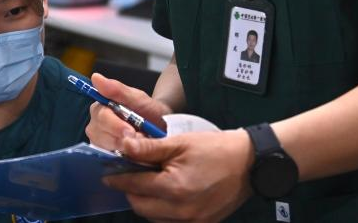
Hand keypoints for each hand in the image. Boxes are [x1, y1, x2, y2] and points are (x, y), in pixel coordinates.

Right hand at [85, 73, 170, 151]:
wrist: (161, 127)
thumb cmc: (149, 110)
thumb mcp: (138, 98)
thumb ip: (117, 90)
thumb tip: (96, 77)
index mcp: (100, 107)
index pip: (101, 117)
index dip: (115, 125)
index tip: (130, 131)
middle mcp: (96, 125)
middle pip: (100, 134)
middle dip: (120, 139)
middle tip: (139, 140)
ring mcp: (100, 142)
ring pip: (104, 148)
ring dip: (123, 149)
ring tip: (140, 145)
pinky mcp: (106, 157)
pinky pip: (110, 160)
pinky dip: (124, 158)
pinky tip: (135, 155)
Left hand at [106, 128, 254, 222]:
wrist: (250, 163)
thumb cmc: (216, 149)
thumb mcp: (181, 143)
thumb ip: (149, 148)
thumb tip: (123, 147)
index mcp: (174, 187)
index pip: (135, 185)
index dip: (118, 179)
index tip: (107, 174)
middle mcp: (181, 210)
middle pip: (140, 206)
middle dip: (130, 192)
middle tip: (127, 177)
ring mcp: (192, 220)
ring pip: (154, 217)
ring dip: (145, 202)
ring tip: (148, 184)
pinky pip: (170, 222)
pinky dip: (162, 211)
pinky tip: (165, 195)